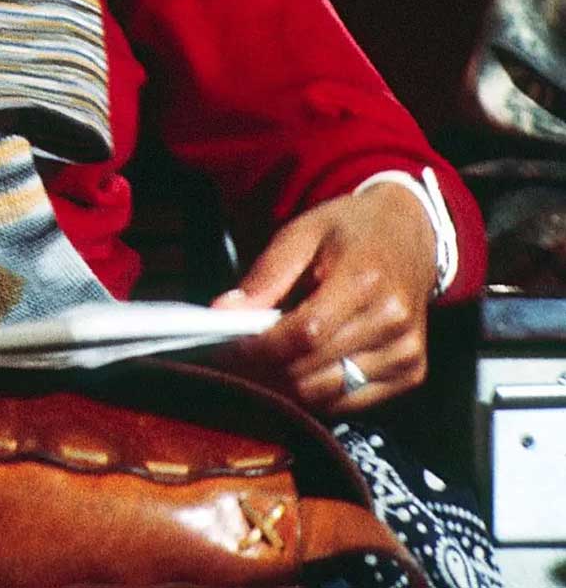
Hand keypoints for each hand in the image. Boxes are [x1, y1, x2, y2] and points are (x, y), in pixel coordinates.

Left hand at [215, 184, 437, 414]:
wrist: (410, 236)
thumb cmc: (349, 231)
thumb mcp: (300, 234)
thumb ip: (264, 277)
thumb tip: (223, 313)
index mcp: (365, 281)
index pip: (305, 335)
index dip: (260, 347)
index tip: (225, 347)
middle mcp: (393, 322)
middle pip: (313, 370)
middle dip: (264, 370)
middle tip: (233, 360)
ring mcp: (406, 352)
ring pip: (327, 393)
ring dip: (285, 387)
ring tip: (261, 364)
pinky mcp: (411, 373)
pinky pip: (350, 402)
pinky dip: (315, 394)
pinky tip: (295, 371)